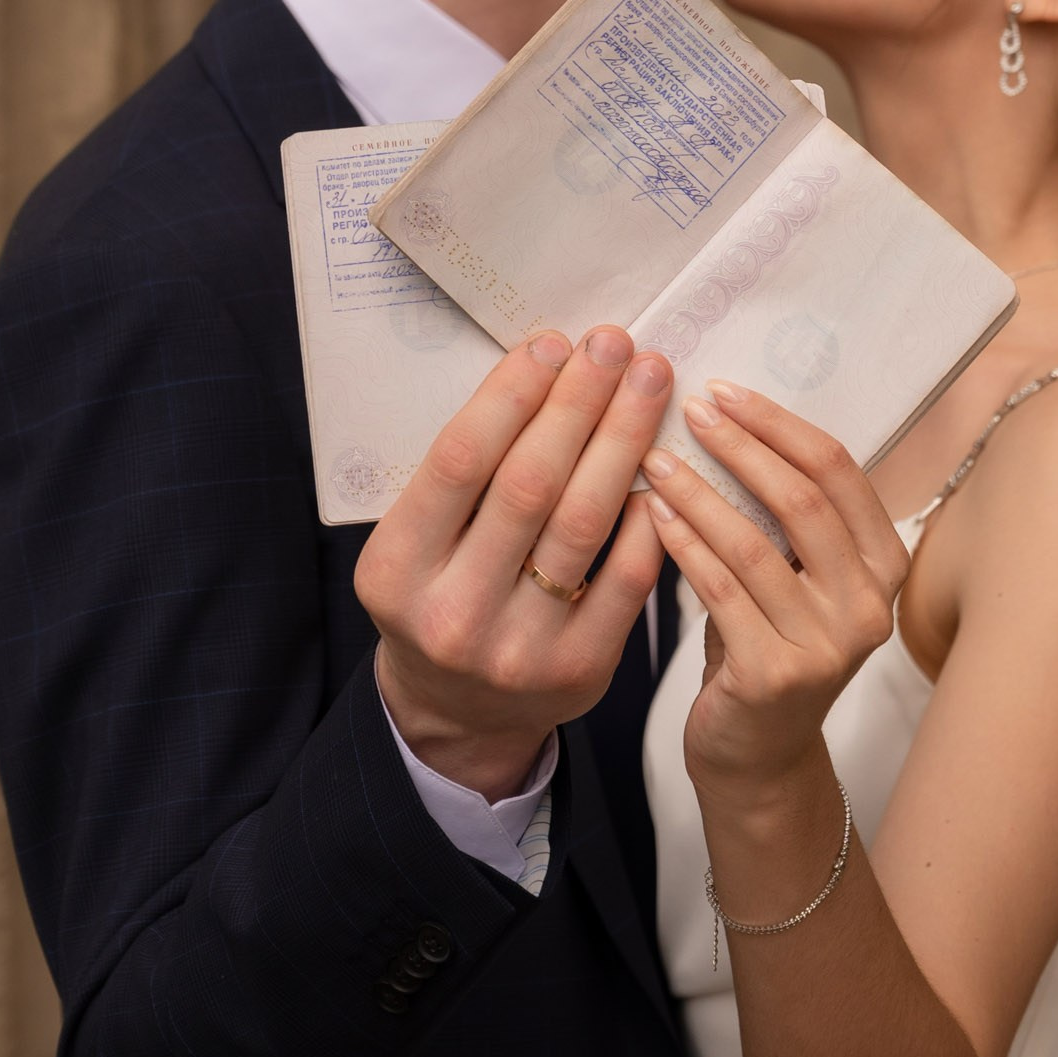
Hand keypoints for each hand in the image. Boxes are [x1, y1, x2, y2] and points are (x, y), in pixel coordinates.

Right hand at [355, 327, 671, 798]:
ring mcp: (519, 650)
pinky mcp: (581, 672)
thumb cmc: (441, 594)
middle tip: (614, 344)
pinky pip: (629, 576)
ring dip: (623, 439)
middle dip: (578, 402)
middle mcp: (453, 614)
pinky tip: (662, 463)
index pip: (459, 463)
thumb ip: (464, 477)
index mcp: (395, 571)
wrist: (458, 714)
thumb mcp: (416, 543)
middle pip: (529, 485)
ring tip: (649, 381)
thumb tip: (547, 368)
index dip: (510, 395)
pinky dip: (649, 512)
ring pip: (585, 522)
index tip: (552, 342)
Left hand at [637, 380, 907, 796]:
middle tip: (689, 410)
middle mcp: (871, 605)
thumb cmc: (766, 644)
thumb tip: (727, 415)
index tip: (725, 390)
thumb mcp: (793, 576)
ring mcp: (828, 645)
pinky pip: (720, 591)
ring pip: (754, 544)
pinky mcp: (776, 676)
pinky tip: (651, 512)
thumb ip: (783, 514)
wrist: (757, 753)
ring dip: (699, 492)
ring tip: (653, 458)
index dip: (779, 424)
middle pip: (804, 500)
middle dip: (741, 446)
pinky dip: (682, 544)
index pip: (839, 471)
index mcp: (886, 564)